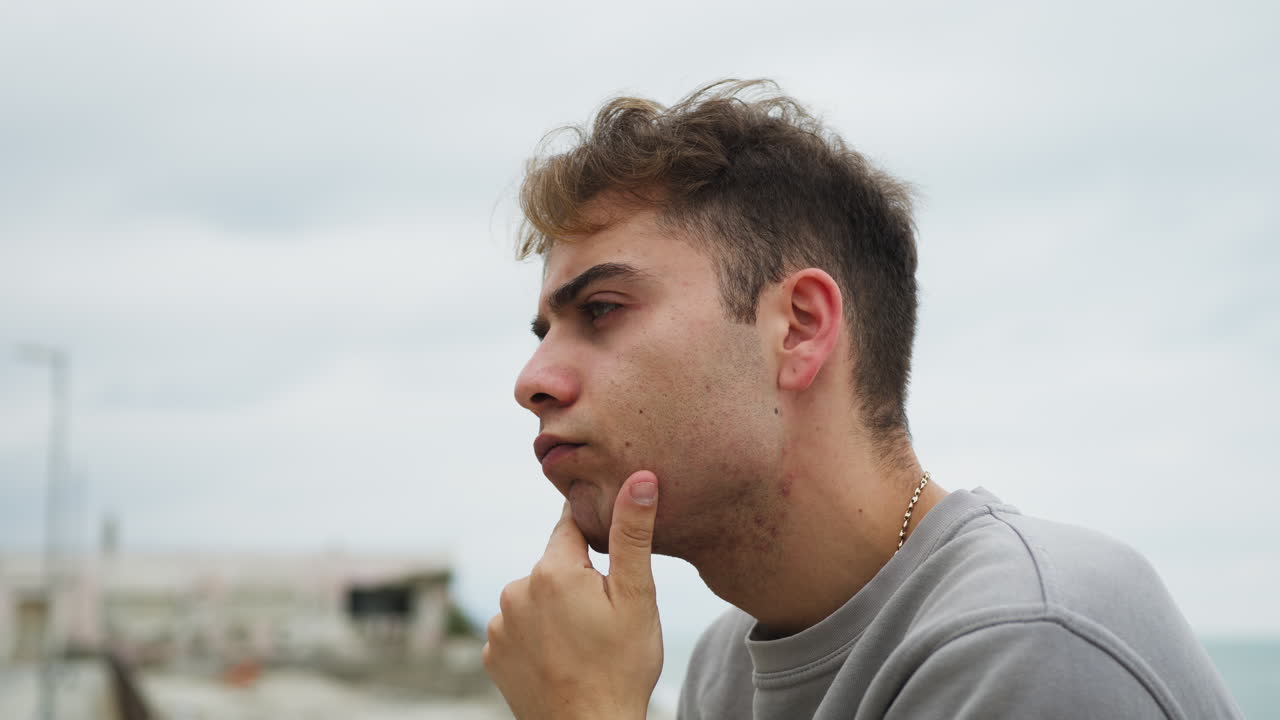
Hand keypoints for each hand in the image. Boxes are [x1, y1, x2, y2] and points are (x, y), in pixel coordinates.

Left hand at [484, 471, 663, 719]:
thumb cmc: (621, 668)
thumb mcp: (637, 598)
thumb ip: (633, 533)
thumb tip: (640, 478)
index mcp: (552, 571)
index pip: (572, 526)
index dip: (595, 536)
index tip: (610, 553)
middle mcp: (515, 590)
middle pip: (555, 566)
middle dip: (578, 581)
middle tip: (605, 616)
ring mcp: (499, 624)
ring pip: (536, 598)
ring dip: (556, 610)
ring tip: (584, 642)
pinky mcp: (492, 653)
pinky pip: (518, 628)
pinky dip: (538, 637)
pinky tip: (561, 657)